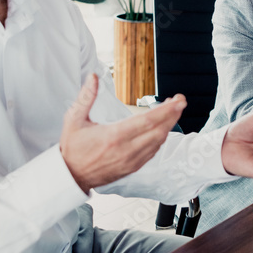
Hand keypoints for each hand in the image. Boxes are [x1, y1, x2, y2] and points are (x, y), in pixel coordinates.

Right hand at [60, 74, 185, 192]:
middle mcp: (126, 150)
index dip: (166, 110)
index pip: (147, 120)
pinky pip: (153, 151)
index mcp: (114, 136)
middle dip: (173, 114)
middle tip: (181, 101)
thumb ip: (86, 96)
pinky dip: (160, 138)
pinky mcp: (132, 167)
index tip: (178, 100)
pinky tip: (162, 128)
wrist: (71, 176)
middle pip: (159, 130)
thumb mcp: (74, 119)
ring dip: (169, 125)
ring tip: (173, 111)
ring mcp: (131, 161)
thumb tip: (93, 76)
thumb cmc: (72, 148)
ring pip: (158, 142)